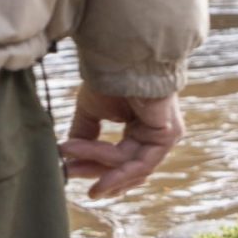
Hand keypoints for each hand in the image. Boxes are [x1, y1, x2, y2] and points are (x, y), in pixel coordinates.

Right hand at [62, 87, 184, 199]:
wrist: (121, 60)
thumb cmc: (110, 79)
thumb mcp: (91, 112)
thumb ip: (86, 135)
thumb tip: (69, 156)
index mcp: (140, 128)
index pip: (121, 159)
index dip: (94, 167)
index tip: (69, 170)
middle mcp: (154, 134)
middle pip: (126, 166)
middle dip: (96, 172)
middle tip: (70, 174)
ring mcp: (164, 136)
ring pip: (131, 167)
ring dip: (99, 168)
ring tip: (72, 168)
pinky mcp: (168, 136)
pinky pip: (140, 163)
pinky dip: (116, 171)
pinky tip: (98, 178)